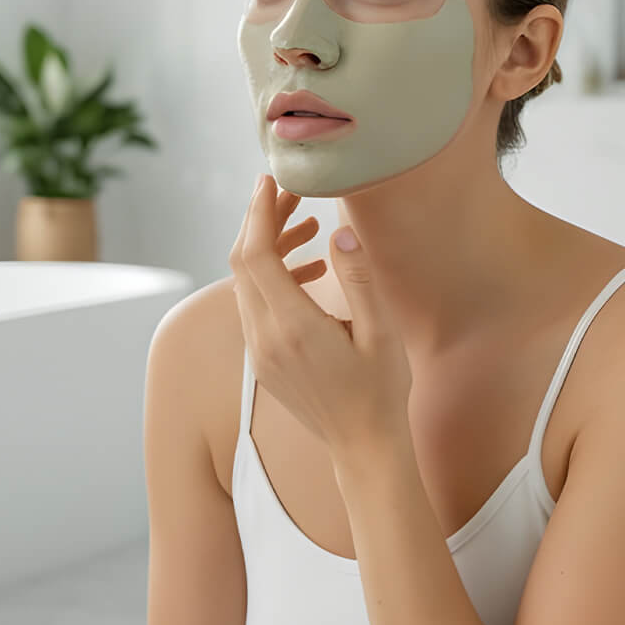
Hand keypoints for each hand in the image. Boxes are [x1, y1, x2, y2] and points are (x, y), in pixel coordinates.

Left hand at [229, 174, 411, 452]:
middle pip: (244, 262)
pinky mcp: (263, 357)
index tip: (270, 180)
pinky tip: (314, 268)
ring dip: (271, 247)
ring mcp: (259, 349)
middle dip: (262, 220)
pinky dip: (274, 277)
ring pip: (248, 282)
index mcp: (292, 326)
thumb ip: (360, 278)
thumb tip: (341, 230)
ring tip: (310, 224)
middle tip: (291, 191)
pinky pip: (256, 304)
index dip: (259, 212)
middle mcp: (264, 336)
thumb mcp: (381, 332)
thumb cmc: (381, 390)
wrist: (363, 445)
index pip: (256, 255)